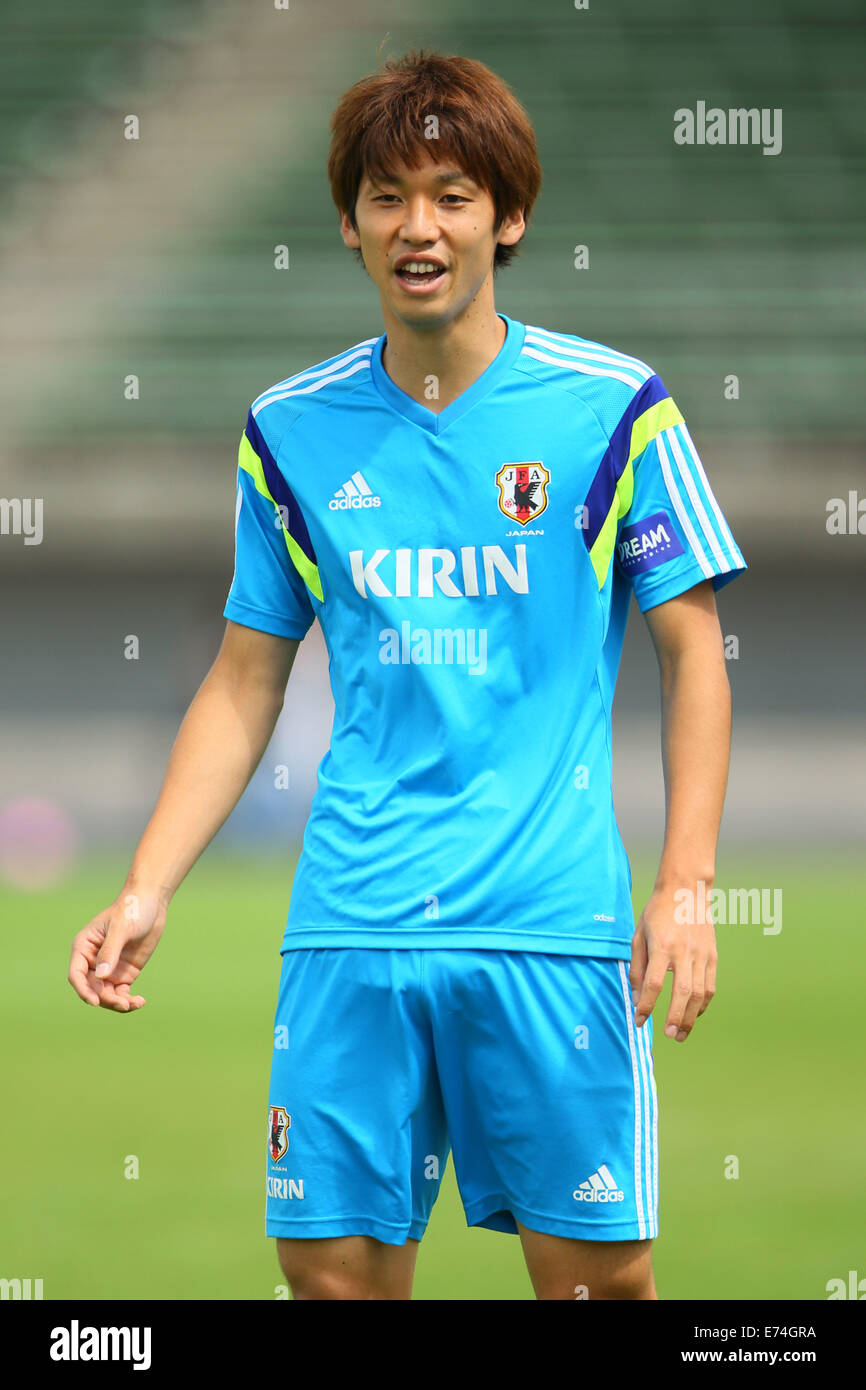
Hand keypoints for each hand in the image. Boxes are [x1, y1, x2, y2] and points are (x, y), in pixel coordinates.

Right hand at [67, 885, 167, 1012]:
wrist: (152, 903)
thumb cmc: (132, 909)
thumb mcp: (121, 928)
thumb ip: (111, 951)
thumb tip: (101, 976)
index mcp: (84, 947)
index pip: (77, 974)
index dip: (83, 990)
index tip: (95, 1002)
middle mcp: (93, 961)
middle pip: (92, 988)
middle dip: (106, 999)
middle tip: (124, 1004)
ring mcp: (108, 969)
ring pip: (106, 994)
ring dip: (118, 1003)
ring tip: (134, 1004)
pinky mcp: (124, 973)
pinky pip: (121, 993)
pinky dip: (128, 1000)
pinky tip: (140, 1001)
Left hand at [628, 883, 716, 1041]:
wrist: (686, 890)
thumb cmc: (657, 913)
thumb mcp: (639, 936)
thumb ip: (638, 968)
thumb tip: (638, 998)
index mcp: (662, 946)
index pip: (654, 983)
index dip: (646, 1006)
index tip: (640, 1020)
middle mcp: (684, 952)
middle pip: (682, 993)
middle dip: (676, 1018)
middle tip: (669, 1035)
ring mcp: (702, 955)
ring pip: (700, 994)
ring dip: (692, 1017)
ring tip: (681, 1033)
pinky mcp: (713, 956)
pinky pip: (710, 986)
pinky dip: (703, 1005)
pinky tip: (694, 1014)